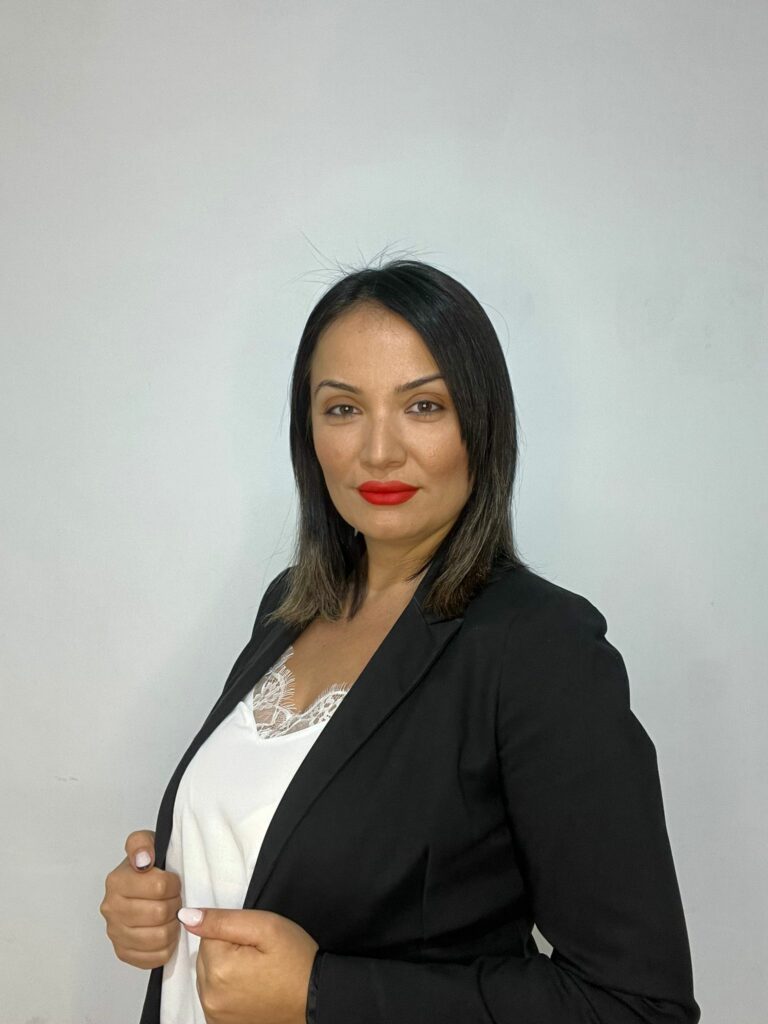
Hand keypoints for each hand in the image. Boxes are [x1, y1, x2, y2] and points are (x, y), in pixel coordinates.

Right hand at [100, 829, 181, 968]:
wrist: (140, 887)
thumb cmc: (148, 867)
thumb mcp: (146, 842)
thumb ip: (142, 843)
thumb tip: (142, 860)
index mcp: (116, 881)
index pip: (159, 887)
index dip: (173, 885)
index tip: (173, 881)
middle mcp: (111, 908)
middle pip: (160, 913)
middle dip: (174, 905)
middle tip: (174, 899)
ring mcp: (116, 933)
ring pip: (160, 937)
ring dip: (172, 926)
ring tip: (170, 915)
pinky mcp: (124, 953)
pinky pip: (155, 957)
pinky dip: (166, 946)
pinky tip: (164, 931)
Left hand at [178, 906, 318, 1023]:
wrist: (315, 997)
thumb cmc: (295, 960)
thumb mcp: (265, 926)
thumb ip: (222, 920)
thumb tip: (186, 916)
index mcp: (219, 969)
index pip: (208, 934)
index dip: (233, 932)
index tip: (254, 942)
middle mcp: (210, 996)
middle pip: (206, 956)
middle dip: (227, 951)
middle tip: (258, 956)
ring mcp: (214, 1014)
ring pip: (208, 974)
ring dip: (226, 970)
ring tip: (256, 973)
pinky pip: (213, 994)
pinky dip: (226, 989)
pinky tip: (250, 988)